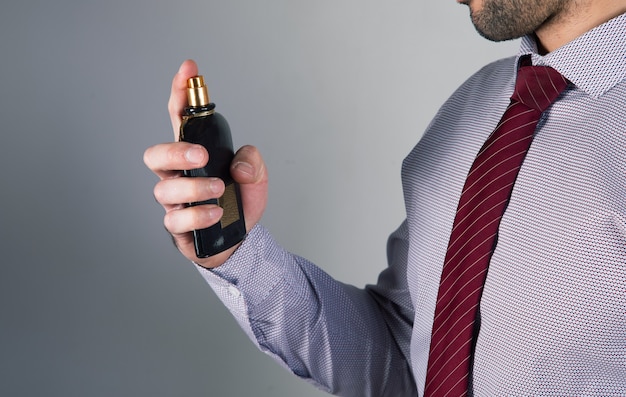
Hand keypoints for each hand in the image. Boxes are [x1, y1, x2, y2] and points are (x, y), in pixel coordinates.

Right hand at [144, 59, 267, 267]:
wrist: (240, 242)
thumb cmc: (239, 204)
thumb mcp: (256, 178)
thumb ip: (253, 162)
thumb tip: (240, 163)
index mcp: (194, 154)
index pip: (180, 118)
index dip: (180, 92)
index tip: (189, 69)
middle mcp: (178, 175)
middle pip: (156, 155)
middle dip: (175, 151)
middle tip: (201, 156)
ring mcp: (175, 202)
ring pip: (165, 190)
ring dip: (194, 188)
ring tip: (219, 190)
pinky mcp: (178, 227)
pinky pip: (176, 220)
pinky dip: (197, 215)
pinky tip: (216, 213)